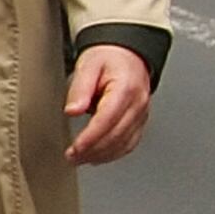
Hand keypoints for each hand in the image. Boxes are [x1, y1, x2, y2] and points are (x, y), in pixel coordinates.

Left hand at [64, 44, 153, 165]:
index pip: (107, 120)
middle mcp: (137, 104)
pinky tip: (98, 156)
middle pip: (117, 136)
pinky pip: (130, 142)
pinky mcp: (140, 120)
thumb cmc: (108, 58)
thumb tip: (73, 110)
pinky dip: (114, 153)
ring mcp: (141, 114)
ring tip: (81, 159)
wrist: (126, 53)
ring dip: (102, 156)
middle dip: (93, 151)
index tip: (75, 148)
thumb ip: (80, 89)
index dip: (91, 138)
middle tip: (72, 157)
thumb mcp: (88, 65)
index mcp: (126, 89)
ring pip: (125, 143)